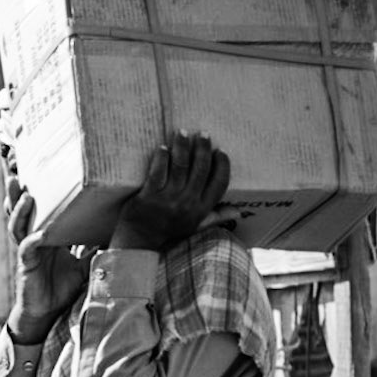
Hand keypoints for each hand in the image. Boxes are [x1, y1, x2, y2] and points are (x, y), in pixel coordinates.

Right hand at [5, 174, 89, 343]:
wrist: (48, 311)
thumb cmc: (62, 285)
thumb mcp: (84, 261)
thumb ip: (95, 246)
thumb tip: (118, 232)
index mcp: (46, 234)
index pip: (39, 208)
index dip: (35, 191)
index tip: (38, 171)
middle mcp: (33, 238)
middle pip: (22, 210)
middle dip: (17, 192)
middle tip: (17, 171)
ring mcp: (27, 250)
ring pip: (18, 224)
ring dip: (18, 208)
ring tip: (22, 192)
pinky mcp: (26, 264)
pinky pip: (26, 248)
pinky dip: (29, 238)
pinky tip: (35, 232)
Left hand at [110, 133, 230, 251]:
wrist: (139, 243)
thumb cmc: (168, 233)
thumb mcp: (195, 227)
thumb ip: (215, 217)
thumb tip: (237, 211)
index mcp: (201, 210)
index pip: (220, 183)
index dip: (222, 165)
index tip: (220, 151)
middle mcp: (188, 204)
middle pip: (201, 169)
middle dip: (203, 148)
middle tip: (202, 134)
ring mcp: (168, 200)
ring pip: (180, 166)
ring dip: (182, 146)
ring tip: (182, 133)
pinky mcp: (149, 196)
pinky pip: (158, 172)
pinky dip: (161, 158)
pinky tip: (163, 148)